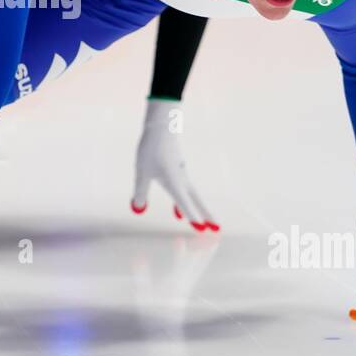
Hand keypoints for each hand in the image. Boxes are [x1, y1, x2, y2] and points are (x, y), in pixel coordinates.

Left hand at [130, 99, 216, 231]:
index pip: (184, 203)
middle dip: (206, 215)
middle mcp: (181, 179)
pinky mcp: (179, 168)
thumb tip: (138, 208)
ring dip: (198, 209)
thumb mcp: (142, 172)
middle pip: (197, 200)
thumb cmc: (151, 149)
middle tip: (217, 229)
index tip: (203, 230)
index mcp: (174, 181)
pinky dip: (186, 200)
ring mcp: (182, 173)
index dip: (192, 217)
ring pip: (193, 195)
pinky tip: (177, 209)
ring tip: (202, 222)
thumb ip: (140, 192)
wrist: (161, 125)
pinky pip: (185, 188)